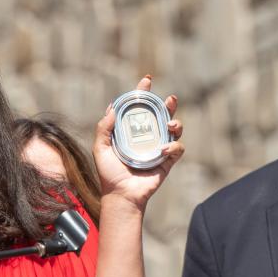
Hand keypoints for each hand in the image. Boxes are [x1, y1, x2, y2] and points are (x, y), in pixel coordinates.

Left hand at [92, 75, 183, 210]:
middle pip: (162, 114)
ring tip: (170, 124)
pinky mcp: (167, 161)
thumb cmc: (109, 173)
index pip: (139, 108)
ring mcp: (159, 148)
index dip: (143, 93)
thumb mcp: (100, 148)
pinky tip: (164, 149)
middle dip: (169, 104)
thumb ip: (103, 128)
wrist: (121, 196)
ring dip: (176, 122)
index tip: (147, 80)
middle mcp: (147, 137)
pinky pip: (178, 148)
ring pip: (175, 128)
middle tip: (169, 99)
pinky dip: (174, 145)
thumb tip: (112, 107)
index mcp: (132, 131)